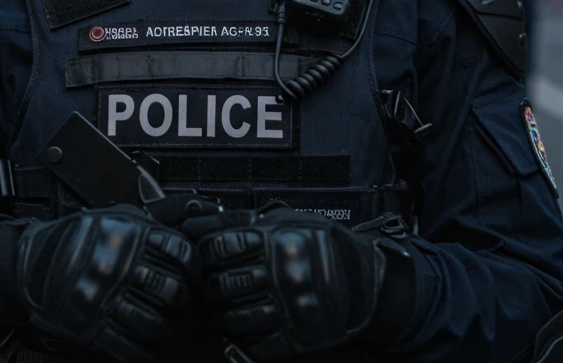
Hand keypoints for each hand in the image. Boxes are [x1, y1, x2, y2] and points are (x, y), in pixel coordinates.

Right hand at [0, 205, 198, 362]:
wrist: (30, 263)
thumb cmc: (75, 237)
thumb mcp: (114, 215)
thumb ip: (150, 220)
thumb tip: (189, 220)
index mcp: (127, 234)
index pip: (180, 253)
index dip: (195, 269)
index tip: (198, 278)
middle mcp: (116, 265)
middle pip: (172, 291)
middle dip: (186, 302)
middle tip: (191, 307)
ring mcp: (102, 297)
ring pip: (154, 321)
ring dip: (168, 329)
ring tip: (172, 327)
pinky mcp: (89, 324)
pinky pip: (127, 345)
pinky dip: (144, 351)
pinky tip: (150, 347)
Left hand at [182, 206, 409, 359]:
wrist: (366, 280)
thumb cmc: (324, 244)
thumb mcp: (287, 218)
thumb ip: (242, 220)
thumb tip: (195, 222)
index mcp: (276, 240)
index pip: (218, 246)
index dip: (204, 252)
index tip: (205, 255)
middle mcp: (281, 272)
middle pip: (221, 284)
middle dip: (211, 287)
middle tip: (213, 285)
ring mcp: (289, 307)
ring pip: (233, 317)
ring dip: (224, 314)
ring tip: (228, 306)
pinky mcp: (297, 335)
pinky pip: (256, 344)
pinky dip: (244, 340)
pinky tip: (246, 328)